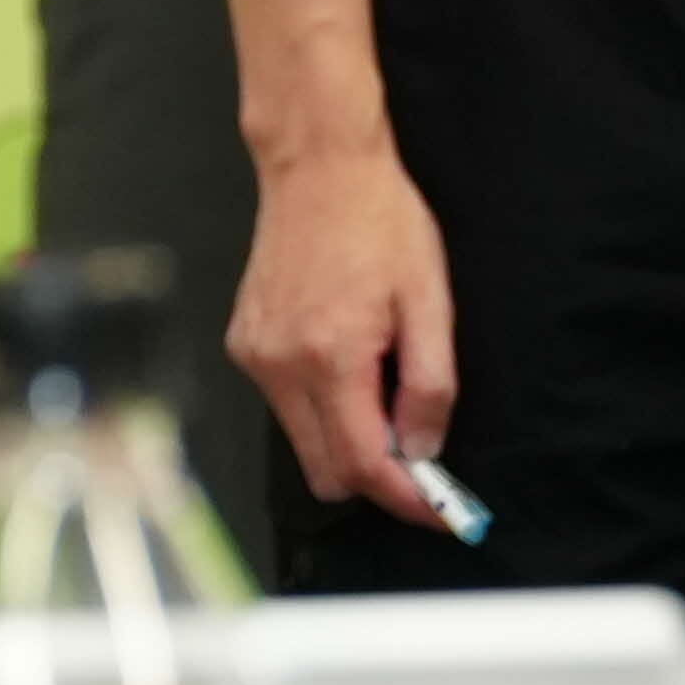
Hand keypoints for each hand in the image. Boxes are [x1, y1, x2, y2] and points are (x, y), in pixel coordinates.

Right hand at [234, 136, 469, 529]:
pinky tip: (347, 366)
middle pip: (326, 471)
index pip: (365, 463)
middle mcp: (281, 364)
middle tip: (423, 464)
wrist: (318, 170)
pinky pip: (284, 407)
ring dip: (348, 441)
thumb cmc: (380, 223)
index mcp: (331, 356)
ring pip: (303, 443)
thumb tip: (423, 451)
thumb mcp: (430, 301)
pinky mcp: (243, 343)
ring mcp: (255, 355)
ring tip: (385, 394)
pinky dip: (321, 409)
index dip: (407, 500)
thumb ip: (429, 386)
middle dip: (378, 480)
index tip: (441, 513)